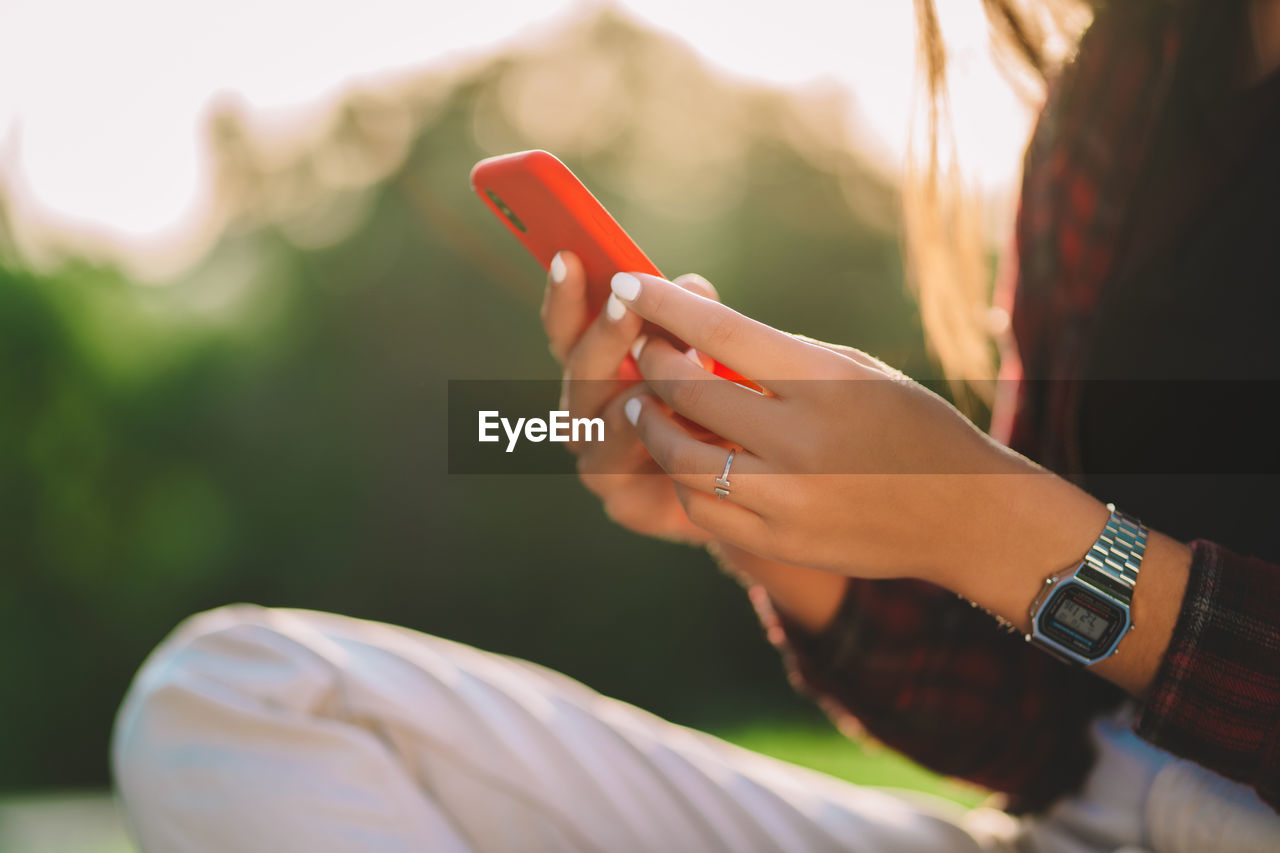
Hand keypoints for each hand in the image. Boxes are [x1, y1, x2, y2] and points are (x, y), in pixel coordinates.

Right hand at [540, 251, 717, 543]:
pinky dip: (654, 446)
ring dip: (637, 390)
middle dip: (603, 335)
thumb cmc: (724, 411)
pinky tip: (683, 425)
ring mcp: (598, 461)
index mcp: (595, 370)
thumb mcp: (712, 354)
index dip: (564, 294)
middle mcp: (585, 415)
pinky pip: (631, 472)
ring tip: (672, 367)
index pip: (566, 327)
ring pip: (602, 421)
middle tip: (624, 303)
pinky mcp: (625, 505)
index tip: (568, 256)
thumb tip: (690, 287)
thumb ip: (695, 320)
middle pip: (579, 370)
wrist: (751, 494)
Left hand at [613, 270, 1108, 586]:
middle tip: (641, 348)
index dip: (664, 305)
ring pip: (679, 457)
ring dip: (650, 424)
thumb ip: (781, 357)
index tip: (628, 283)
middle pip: (688, 391)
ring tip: (641, 406)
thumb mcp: (857, 372)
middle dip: (651, 361)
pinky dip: (680, 478)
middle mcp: (801, 440)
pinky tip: (681, 458)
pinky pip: (701, 508)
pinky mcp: (779, 540)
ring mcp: (787, 497)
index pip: (721, 332)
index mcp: (825, 382)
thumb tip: (700, 337)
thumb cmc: (912, 427)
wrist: (967, 514)